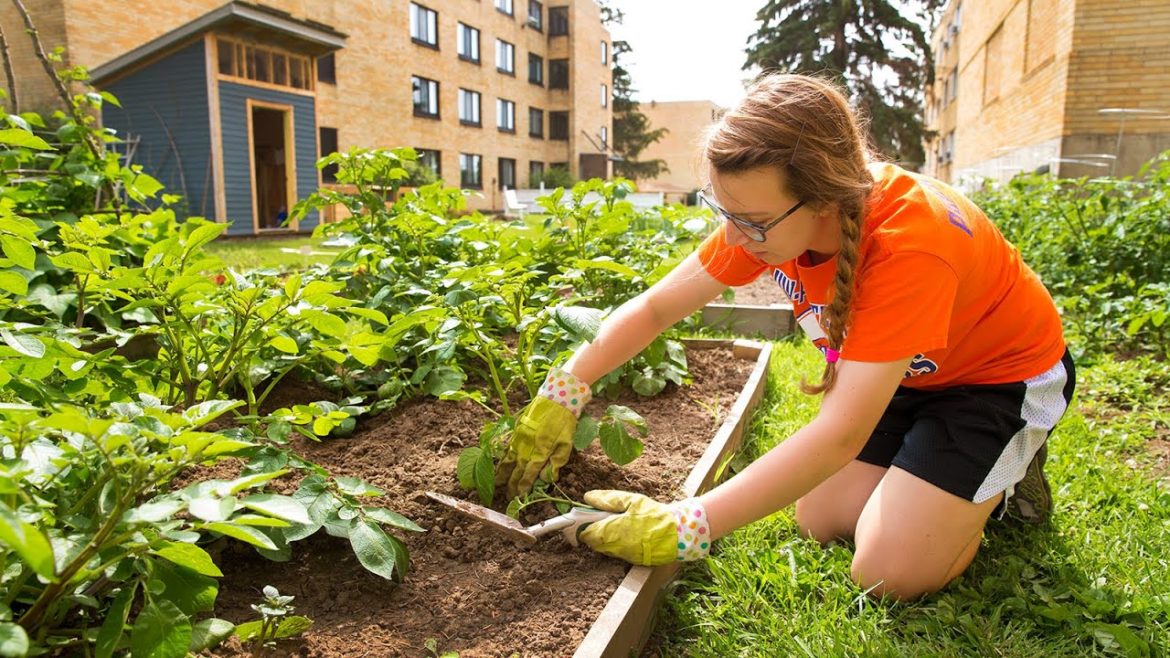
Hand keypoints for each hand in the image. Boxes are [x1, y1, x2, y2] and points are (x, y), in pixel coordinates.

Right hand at [496, 367, 591, 497]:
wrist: (556, 399)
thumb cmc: (564, 421)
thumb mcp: (567, 442)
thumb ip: (557, 461)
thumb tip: (547, 478)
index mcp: (542, 450)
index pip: (530, 472)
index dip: (524, 484)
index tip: (519, 495)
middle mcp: (528, 446)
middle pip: (517, 468)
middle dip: (512, 483)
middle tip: (508, 495)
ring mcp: (520, 438)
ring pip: (509, 459)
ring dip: (503, 473)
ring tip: (497, 484)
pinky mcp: (517, 430)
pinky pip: (507, 447)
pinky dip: (502, 458)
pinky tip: (500, 464)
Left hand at [578, 490, 710, 565]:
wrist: (678, 533)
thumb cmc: (654, 514)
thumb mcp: (631, 500)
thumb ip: (608, 499)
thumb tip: (587, 497)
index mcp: (612, 530)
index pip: (585, 533)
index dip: (580, 525)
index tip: (581, 517)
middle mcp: (614, 546)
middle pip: (592, 542)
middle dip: (591, 531)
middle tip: (599, 518)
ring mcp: (623, 555)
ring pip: (603, 548)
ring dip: (602, 538)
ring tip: (614, 524)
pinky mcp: (631, 560)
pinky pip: (615, 552)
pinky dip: (614, 544)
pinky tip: (625, 533)